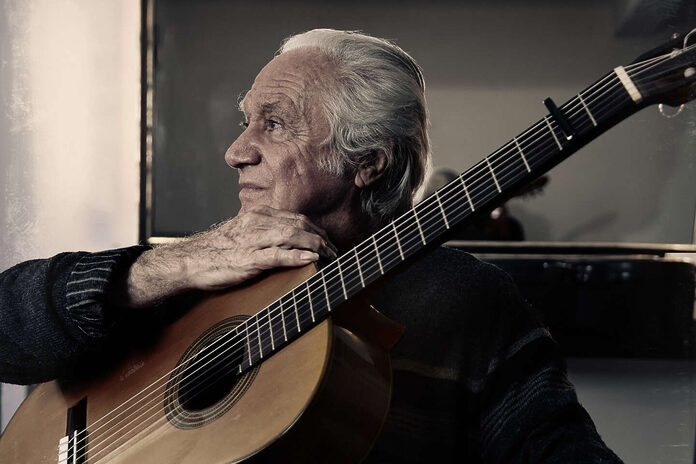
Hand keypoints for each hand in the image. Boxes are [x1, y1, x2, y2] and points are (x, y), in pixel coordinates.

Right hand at [124, 206, 336, 306]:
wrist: (190, 261)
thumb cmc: (218, 251)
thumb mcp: (245, 235)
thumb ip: (267, 235)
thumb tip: (292, 243)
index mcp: (258, 216)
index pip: (297, 218)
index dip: (317, 230)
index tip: (330, 242)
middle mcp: (258, 223)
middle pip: (300, 224)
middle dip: (323, 238)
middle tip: (337, 252)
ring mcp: (253, 239)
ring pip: (292, 236)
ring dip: (317, 246)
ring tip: (331, 257)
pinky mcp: (248, 258)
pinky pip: (277, 254)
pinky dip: (296, 256)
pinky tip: (311, 260)